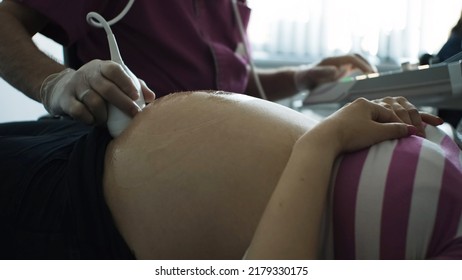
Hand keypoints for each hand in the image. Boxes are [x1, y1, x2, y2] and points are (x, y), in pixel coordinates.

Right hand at [40, 59, 155, 124]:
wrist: (62, 88)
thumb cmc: (98, 86)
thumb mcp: (115, 81)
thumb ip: (135, 86)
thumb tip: (150, 97)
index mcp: (102, 67)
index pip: (115, 70)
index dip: (126, 82)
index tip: (135, 96)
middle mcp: (88, 74)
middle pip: (106, 88)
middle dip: (123, 103)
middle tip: (134, 114)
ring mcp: (75, 86)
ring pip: (93, 101)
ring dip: (104, 115)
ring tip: (107, 121)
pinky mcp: (65, 99)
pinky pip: (79, 111)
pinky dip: (89, 119)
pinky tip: (93, 121)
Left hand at [294, 54, 375, 89]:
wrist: (299, 79)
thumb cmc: (303, 77)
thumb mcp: (310, 75)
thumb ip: (321, 72)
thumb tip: (337, 71)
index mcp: (333, 60)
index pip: (352, 59)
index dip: (362, 65)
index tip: (370, 74)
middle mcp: (338, 61)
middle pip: (357, 59)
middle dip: (367, 66)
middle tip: (376, 77)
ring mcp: (339, 66)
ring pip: (356, 64)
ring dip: (365, 70)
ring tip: (374, 81)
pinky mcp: (339, 72)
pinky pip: (353, 71)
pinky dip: (360, 75)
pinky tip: (364, 85)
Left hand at [298, 97, 442, 154]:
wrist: (322, 139)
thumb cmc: (351, 134)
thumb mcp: (377, 133)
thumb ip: (395, 130)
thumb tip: (410, 130)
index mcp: (366, 104)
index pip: (389, 113)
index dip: (399, 124)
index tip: (408, 134)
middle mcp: (355, 106)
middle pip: (377, 116)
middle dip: (388, 126)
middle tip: (396, 137)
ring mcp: (345, 114)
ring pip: (366, 122)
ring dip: (375, 131)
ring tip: (380, 141)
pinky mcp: (337, 124)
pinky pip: (355, 128)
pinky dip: (362, 133)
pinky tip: (362, 141)